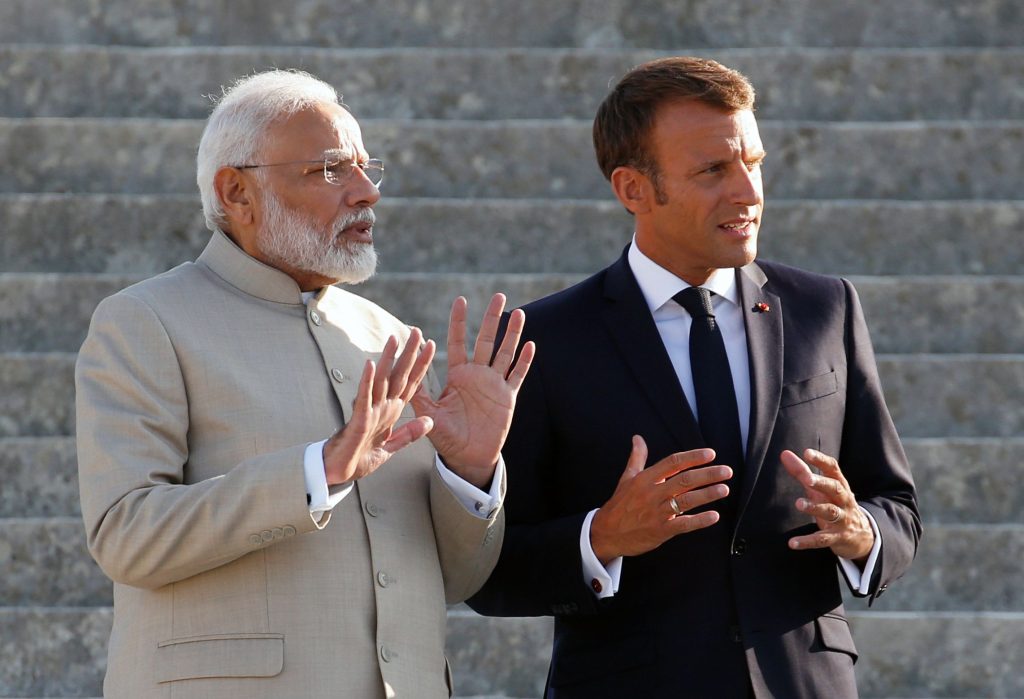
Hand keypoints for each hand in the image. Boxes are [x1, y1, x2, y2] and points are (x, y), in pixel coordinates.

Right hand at [323, 329, 435, 484]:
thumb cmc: (359, 459)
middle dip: (409, 354)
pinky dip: (367, 382)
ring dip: (388, 360)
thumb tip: (429, 422)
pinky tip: (371, 365)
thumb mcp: (390, 447)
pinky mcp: (359, 420)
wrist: (337, 473)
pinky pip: (364, 398)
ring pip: (381, 381)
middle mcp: (381, 407)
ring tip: (394, 339)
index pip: (410, 384)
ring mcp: (370, 411)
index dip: (421, 366)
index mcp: (391, 412)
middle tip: (417, 330)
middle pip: (398, 376)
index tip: (431, 346)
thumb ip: (408, 434)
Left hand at [411, 293, 534, 488]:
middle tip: (498, 296)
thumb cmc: (446, 436)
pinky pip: (517, 375)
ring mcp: (494, 384)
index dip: (459, 322)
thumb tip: (403, 373)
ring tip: (518, 313)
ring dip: (511, 334)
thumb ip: (419, 395)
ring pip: (505, 353)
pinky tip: (530, 344)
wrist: (467, 456)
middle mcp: (477, 374)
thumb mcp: (429, 414)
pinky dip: (523, 361)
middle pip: (486, 340)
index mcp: (457, 375)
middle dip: (491, 318)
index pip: (458, 342)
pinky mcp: (508, 397)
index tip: (461, 300)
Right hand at [590, 436, 731, 565]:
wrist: (605, 532)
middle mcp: (652, 493)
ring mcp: (657, 512)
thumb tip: (638, 438)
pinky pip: (684, 524)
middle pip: (684, 480)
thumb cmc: (619, 504)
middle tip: (726, 471)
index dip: (693, 457)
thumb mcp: (626, 478)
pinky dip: (699, 520)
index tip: (710, 454)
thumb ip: (637, 457)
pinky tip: (714, 516)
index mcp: (645, 478)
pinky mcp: (660, 530)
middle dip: (707, 474)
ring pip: (686, 500)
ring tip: (724, 488)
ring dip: (707, 494)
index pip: (673, 463)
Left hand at [781, 449, 874, 562]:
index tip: (807, 452)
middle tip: (806, 478)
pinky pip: (822, 540)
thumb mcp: (820, 489)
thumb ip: (802, 471)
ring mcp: (842, 520)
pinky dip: (807, 541)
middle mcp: (843, 501)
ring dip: (815, 508)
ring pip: (830, 512)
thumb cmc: (835, 505)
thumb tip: (784, 453)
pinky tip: (792, 543)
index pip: (833, 469)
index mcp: (840, 486)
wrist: (863, 537)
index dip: (821, 460)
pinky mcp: (837, 538)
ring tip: (798, 503)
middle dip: (821, 483)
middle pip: (835, 489)